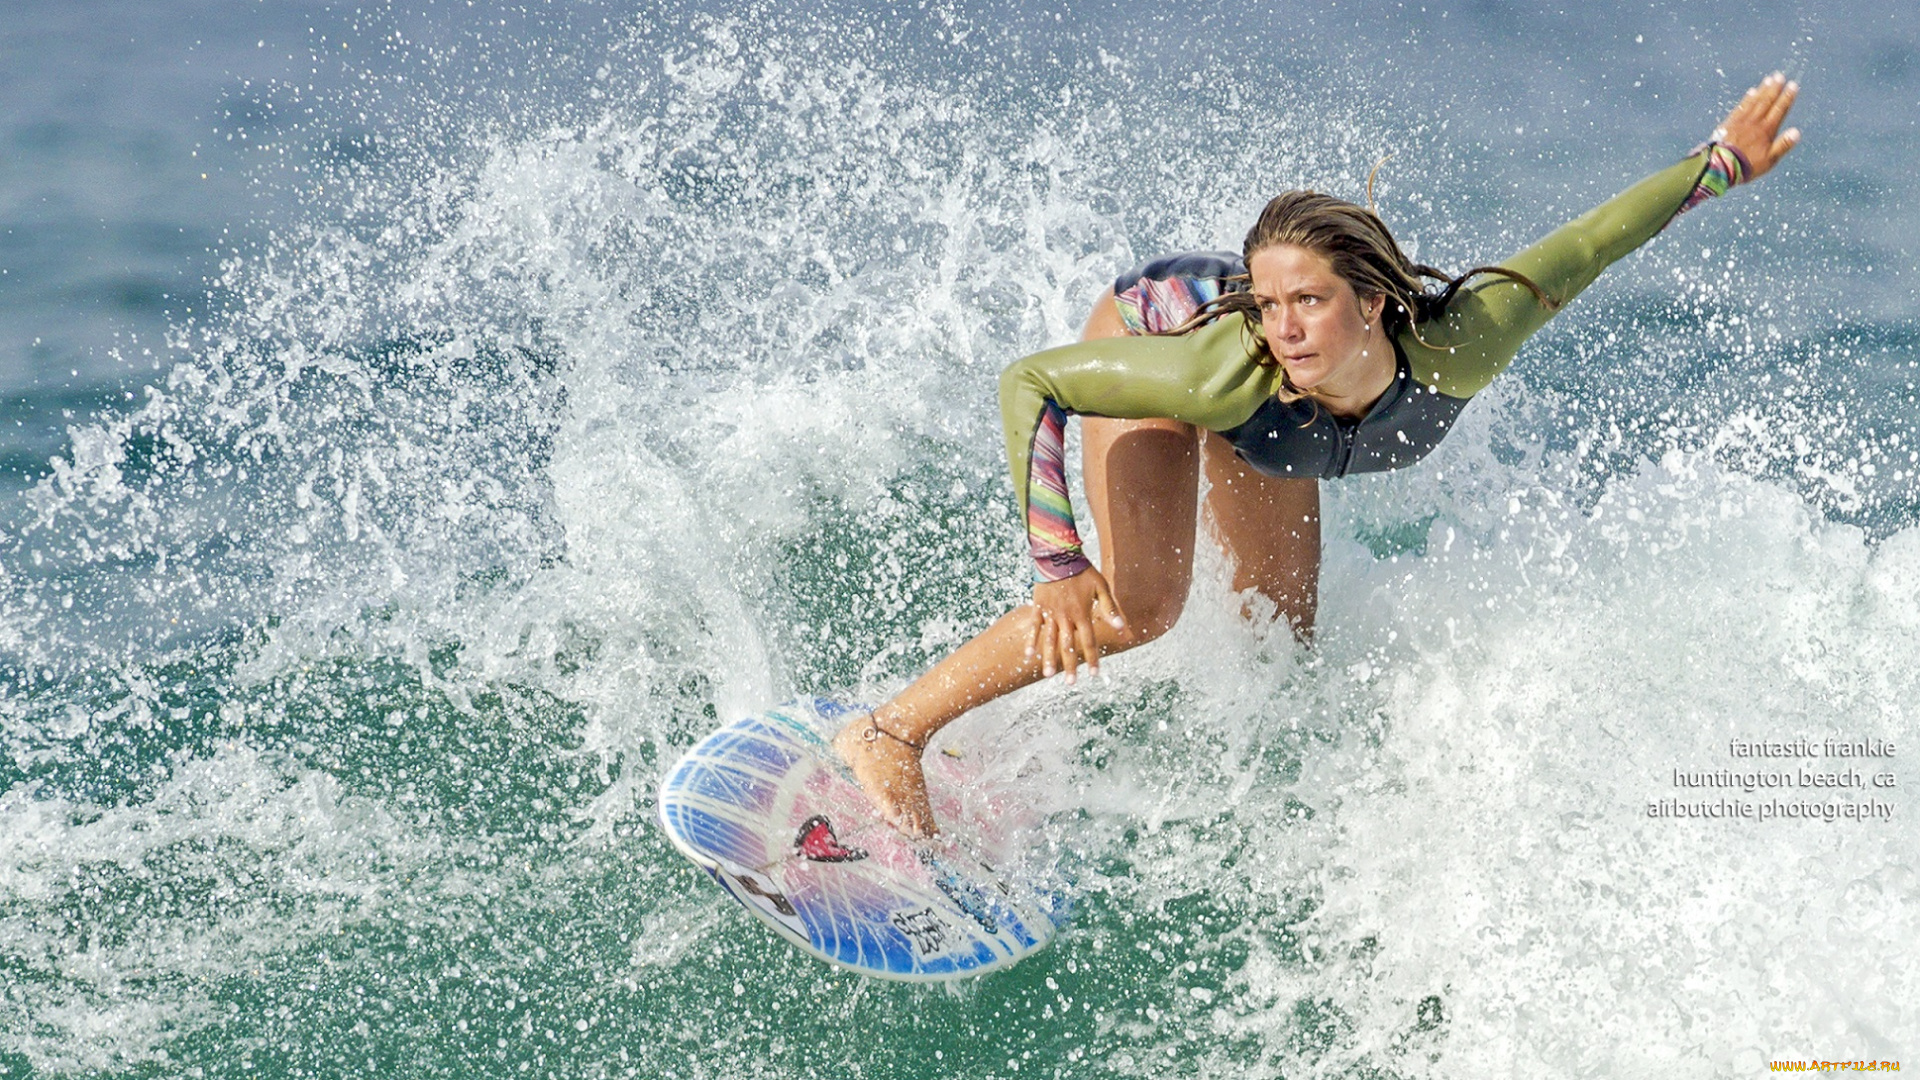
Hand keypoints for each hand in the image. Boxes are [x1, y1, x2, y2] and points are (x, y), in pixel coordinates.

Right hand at [1027, 568, 1126, 683]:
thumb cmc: (1082, 570)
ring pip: (1050, 640)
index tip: (1094, 674)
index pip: (1089, 642)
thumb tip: (1122, 628)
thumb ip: (1110, 609)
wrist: (1058, 555)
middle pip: (1068, 646)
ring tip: (1049, 675)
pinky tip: (1029, 655)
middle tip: (1070, 683)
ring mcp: (1050, 614)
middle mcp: (1066, 618)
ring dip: (1050, 659)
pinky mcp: (1038, 607)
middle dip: (1070, 666)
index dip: (1093, 659)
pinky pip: (1034, 627)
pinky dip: (1031, 641)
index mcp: (1082, 614)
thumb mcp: (1101, 587)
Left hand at [1712, 72, 1800, 181]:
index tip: (1793, 85)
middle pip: (1767, 101)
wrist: (1719, 167)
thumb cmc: (1747, 165)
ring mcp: (1741, 121)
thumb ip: (1783, 145)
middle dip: (1775, 88)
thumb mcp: (1769, 160)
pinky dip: (1747, 98)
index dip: (1787, 97)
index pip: (1780, 109)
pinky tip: (1751, 92)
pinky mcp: (1729, 123)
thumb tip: (1797, 132)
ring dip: (1763, 89)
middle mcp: (1755, 122)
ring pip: (1754, 101)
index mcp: (1767, 130)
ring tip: (1769, 79)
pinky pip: (1740, 107)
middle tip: (1780, 76)